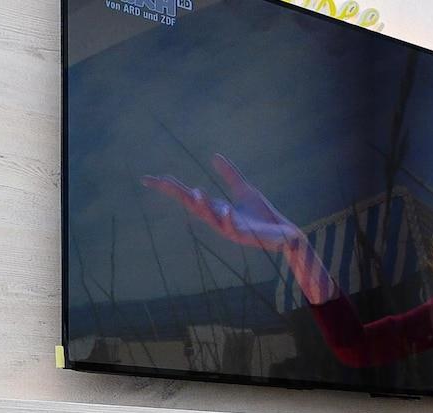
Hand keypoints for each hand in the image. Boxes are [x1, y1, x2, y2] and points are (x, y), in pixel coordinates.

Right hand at [143, 153, 304, 253]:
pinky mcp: (246, 236)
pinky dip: (230, 220)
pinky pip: (235, 229)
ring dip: (203, 206)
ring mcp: (231, 229)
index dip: (169, 187)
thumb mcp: (245, 190)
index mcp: (216, 208)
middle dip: (178, 194)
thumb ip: (230, 175)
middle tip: (162, 181)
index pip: (187, 196)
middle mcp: (219, 219)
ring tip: (195, 192)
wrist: (284, 234)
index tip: (149, 178)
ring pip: (211, 218)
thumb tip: (214, 157)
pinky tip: (227, 210)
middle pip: (193, 206)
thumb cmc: (263, 216)